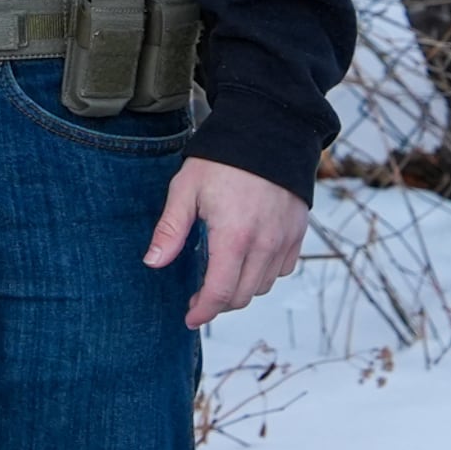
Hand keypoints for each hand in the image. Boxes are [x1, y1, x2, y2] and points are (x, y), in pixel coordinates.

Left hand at [145, 156, 307, 328]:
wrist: (268, 131)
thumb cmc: (221, 159)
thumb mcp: (185, 190)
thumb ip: (171, 230)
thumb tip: (153, 262)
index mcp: (234, 237)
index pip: (219, 293)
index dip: (203, 312)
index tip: (190, 318)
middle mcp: (264, 244)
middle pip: (242, 296)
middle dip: (218, 303)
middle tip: (198, 298)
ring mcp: (284, 239)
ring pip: (263, 286)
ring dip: (240, 290)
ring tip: (219, 278)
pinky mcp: (297, 232)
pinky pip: (282, 269)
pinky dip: (263, 274)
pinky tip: (245, 262)